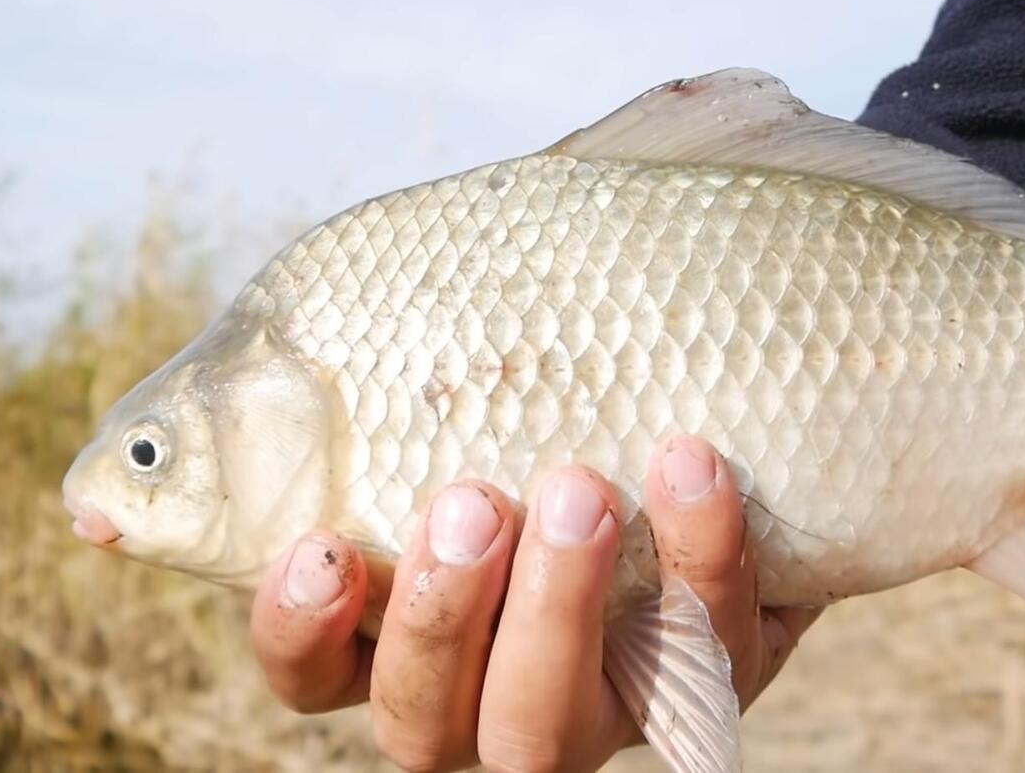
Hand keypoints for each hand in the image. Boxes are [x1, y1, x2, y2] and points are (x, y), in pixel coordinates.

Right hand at [247, 435, 818, 771]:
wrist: (723, 440)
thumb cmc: (553, 417)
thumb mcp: (477, 396)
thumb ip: (421, 378)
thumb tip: (368, 296)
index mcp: (403, 639)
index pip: (315, 675)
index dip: (300, 632)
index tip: (319, 548)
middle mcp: (486, 698)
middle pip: (428, 723)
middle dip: (441, 617)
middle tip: (473, 505)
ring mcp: (598, 707)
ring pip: (546, 728)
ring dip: (558, 607)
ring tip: (579, 491)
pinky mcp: (710, 679)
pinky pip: (709, 657)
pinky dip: (702, 560)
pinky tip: (692, 469)